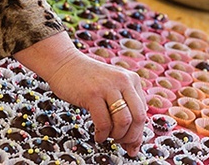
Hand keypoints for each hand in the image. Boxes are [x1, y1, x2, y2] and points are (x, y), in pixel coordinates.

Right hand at [15, 35, 146, 155]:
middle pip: (138, 117)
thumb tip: (134, 143)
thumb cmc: (88, 81)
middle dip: (130, 136)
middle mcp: (124, 81)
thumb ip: (125, 108)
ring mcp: (108, 87)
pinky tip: (98, 135)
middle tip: (119, 142)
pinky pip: (104, 122)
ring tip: (107, 137)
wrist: (65, 64)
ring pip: (123, 121)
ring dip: (116, 135)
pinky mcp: (92, 94)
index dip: (138, 132)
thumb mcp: (112, 88)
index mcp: (132, 80)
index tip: (131, 145)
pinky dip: (102, 134)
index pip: (143, 112)